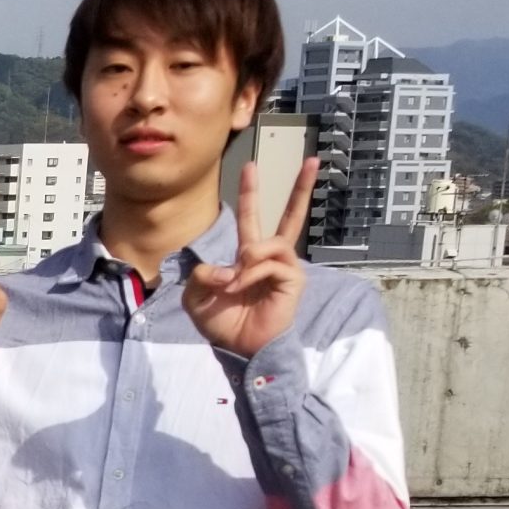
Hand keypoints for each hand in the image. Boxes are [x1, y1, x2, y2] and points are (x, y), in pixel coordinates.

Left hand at [183, 156, 319, 358]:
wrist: (239, 348)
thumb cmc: (222, 323)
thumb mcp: (196, 297)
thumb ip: (199, 276)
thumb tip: (220, 266)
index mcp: (247, 256)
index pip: (251, 217)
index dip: (250, 193)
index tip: (251, 167)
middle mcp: (270, 257)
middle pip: (289, 216)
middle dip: (300, 188)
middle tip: (311, 161)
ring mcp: (284, 267)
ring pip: (270, 242)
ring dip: (246, 259)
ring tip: (234, 281)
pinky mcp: (294, 279)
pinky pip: (271, 263)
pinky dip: (250, 274)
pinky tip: (242, 287)